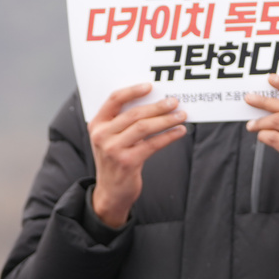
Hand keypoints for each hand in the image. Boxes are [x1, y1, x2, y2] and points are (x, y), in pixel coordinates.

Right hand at [89, 83, 187, 226]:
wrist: (110, 191)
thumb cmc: (114, 160)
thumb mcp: (110, 139)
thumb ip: (122, 122)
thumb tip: (154, 103)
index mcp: (97, 124)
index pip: (114, 100)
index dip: (133, 91)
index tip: (150, 87)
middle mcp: (102, 135)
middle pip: (134, 113)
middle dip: (157, 106)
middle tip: (174, 102)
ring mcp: (113, 149)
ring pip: (144, 127)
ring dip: (166, 120)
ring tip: (181, 115)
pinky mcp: (127, 162)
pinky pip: (152, 144)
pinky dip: (169, 136)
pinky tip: (179, 132)